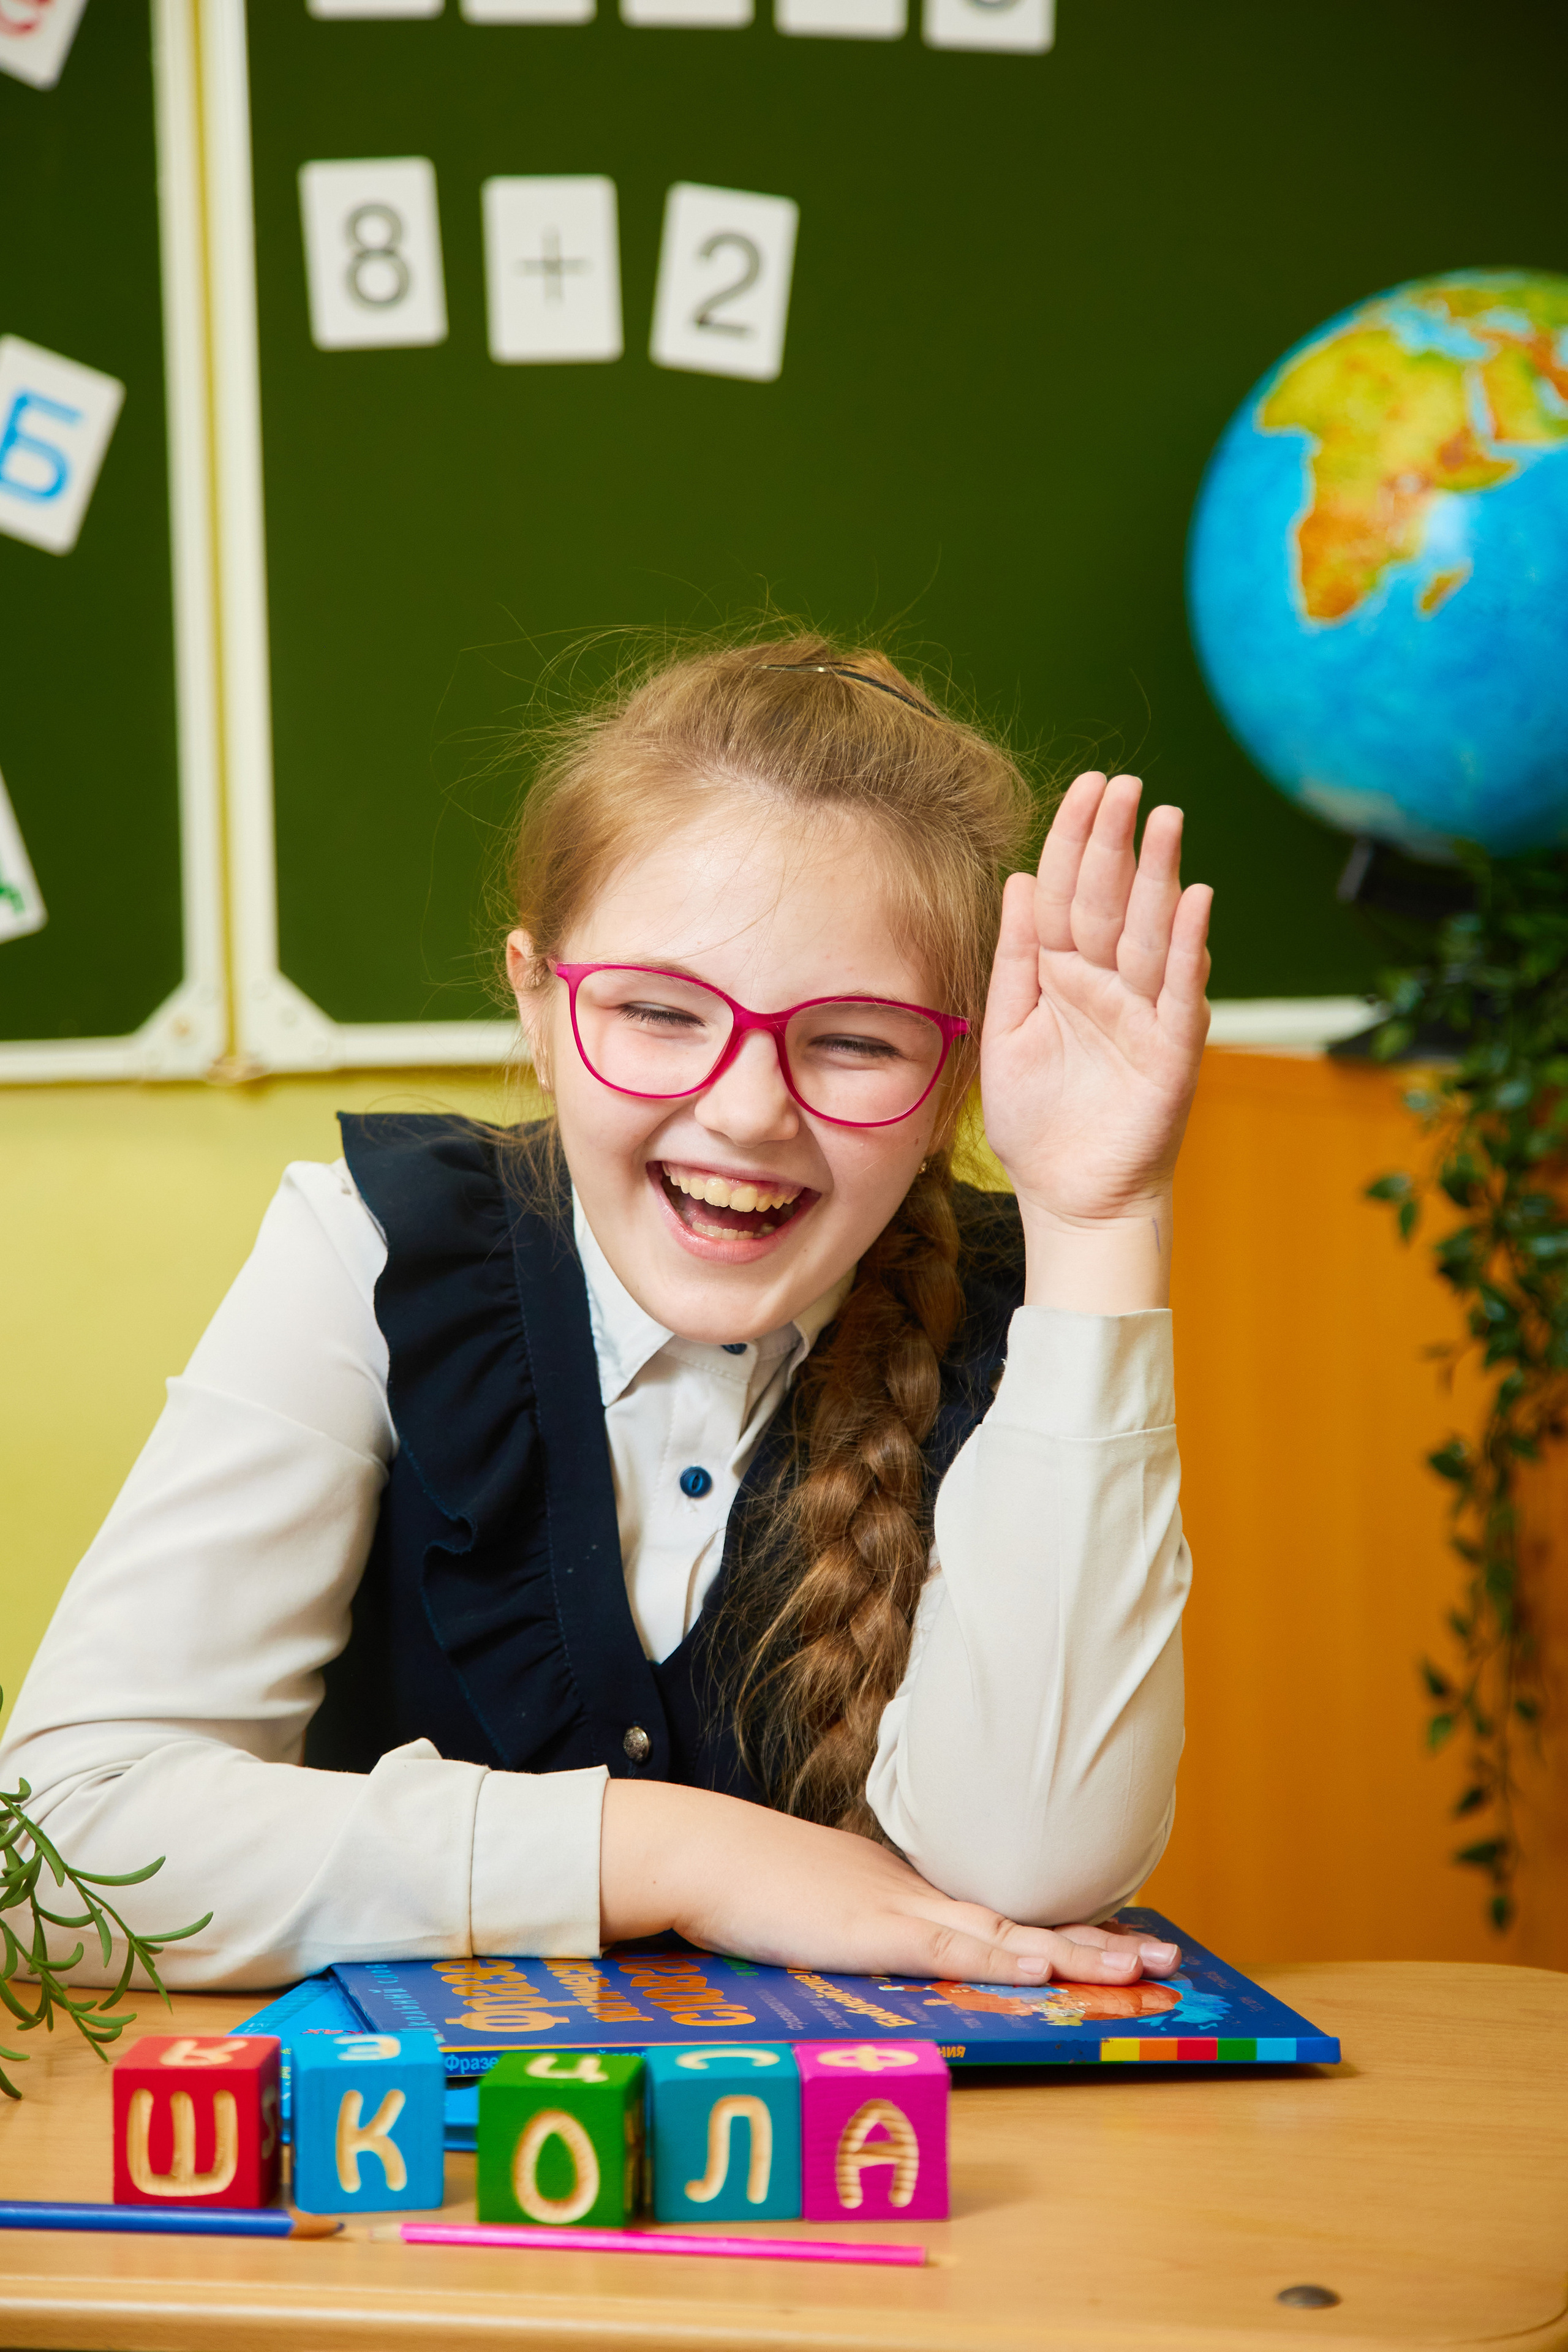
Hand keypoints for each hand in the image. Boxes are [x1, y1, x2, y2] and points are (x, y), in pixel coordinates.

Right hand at [600, 1781, 1178, 1983]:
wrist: (701, 1848)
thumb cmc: (747, 1877)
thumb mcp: (820, 1899)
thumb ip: (859, 1916)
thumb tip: (884, 1939)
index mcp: (906, 1887)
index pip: (1001, 1912)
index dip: (1064, 1927)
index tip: (1120, 1938)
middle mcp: (917, 1892)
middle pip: (1024, 1920)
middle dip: (1098, 1941)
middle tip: (1165, 1956)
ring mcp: (898, 1909)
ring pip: (1006, 1936)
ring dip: (1077, 1954)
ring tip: (1139, 1968)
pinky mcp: (871, 1932)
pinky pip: (948, 1949)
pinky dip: (1001, 1960)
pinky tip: (1044, 1969)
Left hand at [980, 773, 1211, 1285]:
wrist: (1070, 1197)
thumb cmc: (1037, 1122)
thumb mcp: (1005, 1031)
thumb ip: (1013, 958)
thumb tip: (1015, 879)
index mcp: (1060, 975)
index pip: (1064, 893)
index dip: (1074, 840)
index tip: (1087, 786)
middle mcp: (1105, 984)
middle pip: (1109, 899)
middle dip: (1115, 841)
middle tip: (1124, 783)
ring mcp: (1141, 1013)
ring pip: (1150, 931)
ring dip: (1159, 876)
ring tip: (1165, 819)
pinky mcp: (1170, 1051)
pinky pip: (1180, 991)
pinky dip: (1188, 946)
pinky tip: (1196, 899)